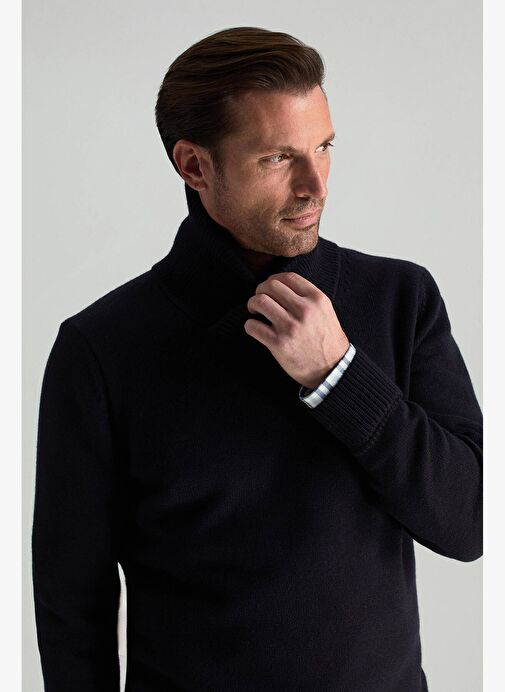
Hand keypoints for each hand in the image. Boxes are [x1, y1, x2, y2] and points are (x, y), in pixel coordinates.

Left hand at [244, 271, 349, 388]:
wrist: (332, 369)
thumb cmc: (327, 340)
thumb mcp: (325, 312)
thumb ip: (307, 297)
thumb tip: (281, 286)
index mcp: (317, 299)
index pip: (288, 277)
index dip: (273, 279)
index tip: (269, 287)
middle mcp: (304, 310)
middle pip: (270, 286)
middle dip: (260, 290)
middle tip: (259, 300)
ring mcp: (291, 327)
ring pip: (259, 301)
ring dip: (252, 305)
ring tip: (255, 312)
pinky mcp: (279, 344)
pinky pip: (252, 326)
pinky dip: (249, 325)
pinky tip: (255, 328)